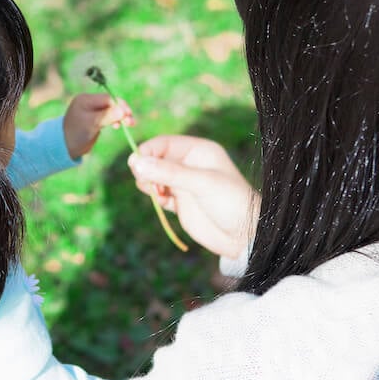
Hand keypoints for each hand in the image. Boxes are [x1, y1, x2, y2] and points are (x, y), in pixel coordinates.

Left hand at [63, 93, 133, 159]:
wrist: (65, 147)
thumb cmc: (76, 134)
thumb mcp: (92, 124)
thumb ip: (108, 116)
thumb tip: (124, 111)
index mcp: (86, 99)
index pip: (108, 99)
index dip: (120, 106)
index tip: (128, 115)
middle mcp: (89, 102)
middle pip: (111, 103)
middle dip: (122, 112)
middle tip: (131, 122)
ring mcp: (92, 110)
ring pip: (111, 110)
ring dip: (120, 116)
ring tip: (129, 125)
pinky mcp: (95, 119)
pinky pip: (108, 116)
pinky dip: (115, 120)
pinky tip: (118, 126)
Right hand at [127, 135, 257, 258]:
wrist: (244, 236)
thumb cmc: (230, 202)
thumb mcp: (201, 183)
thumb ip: (169, 173)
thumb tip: (136, 161)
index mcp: (198, 151)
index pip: (164, 143)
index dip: (148, 151)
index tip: (135, 162)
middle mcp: (189, 164)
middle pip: (155, 158)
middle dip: (146, 167)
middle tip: (145, 181)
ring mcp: (183, 183)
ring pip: (154, 176)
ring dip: (148, 182)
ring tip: (154, 192)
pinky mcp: (179, 202)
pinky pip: (158, 193)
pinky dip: (154, 195)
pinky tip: (160, 201)